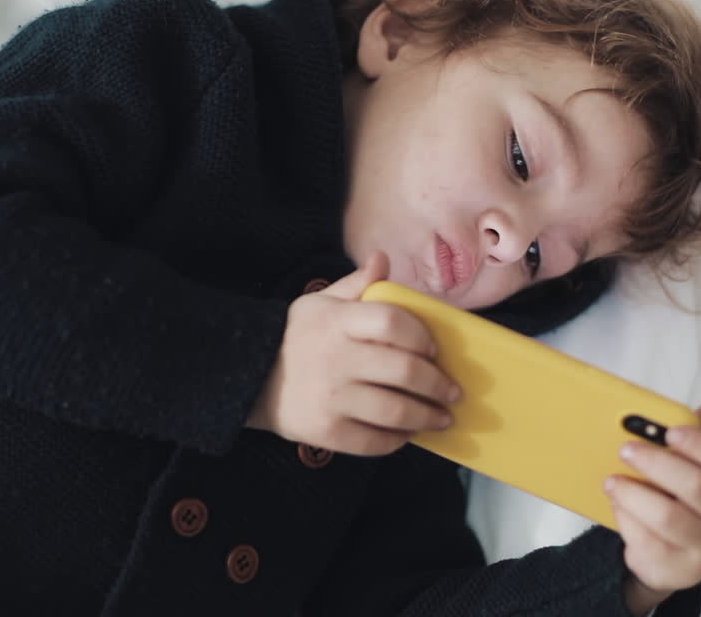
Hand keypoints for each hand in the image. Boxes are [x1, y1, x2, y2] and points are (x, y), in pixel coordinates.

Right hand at [245, 251, 460, 455]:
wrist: (248, 377)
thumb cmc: (295, 337)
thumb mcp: (320, 303)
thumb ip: (356, 285)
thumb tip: (383, 259)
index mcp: (337, 321)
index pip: (392, 321)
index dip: (421, 335)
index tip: (434, 349)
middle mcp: (336, 358)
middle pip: (404, 369)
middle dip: (438, 384)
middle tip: (452, 392)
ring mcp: (331, 397)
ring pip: (396, 410)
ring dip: (428, 416)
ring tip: (441, 418)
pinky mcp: (327, 431)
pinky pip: (375, 440)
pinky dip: (398, 439)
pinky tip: (408, 433)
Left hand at [608, 403, 700, 613]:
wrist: (672, 557)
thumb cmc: (685, 501)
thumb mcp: (697, 468)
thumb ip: (700, 438)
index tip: (671, 432)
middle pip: (695, 486)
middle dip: (656, 463)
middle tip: (625, 450)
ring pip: (668, 517)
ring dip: (634, 494)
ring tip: (612, 481)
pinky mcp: (678, 567)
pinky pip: (647, 540)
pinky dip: (626, 519)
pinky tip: (617, 505)